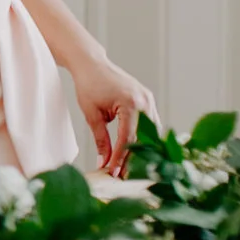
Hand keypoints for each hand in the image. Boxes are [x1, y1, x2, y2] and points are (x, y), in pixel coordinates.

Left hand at [72, 55, 154, 176]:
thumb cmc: (88, 85)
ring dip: (141, 149)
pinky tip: (135, 150)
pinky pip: (150, 124)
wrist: (92, 64)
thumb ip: (101, 139)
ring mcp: (149, 100)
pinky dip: (143, 138)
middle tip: (123, 175)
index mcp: (131, 103)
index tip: (113, 172)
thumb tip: (104, 161)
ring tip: (128, 166)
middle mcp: (145, 102)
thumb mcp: (92, 114)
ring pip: (150, 133)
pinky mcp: (148, 100)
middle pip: (144, 138)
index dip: (121, 158)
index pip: (128, 138)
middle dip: (134, 158)